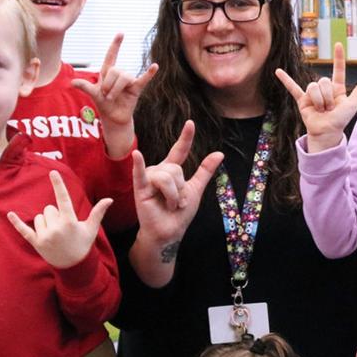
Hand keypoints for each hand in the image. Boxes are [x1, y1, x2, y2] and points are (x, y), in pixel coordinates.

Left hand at [8, 171, 111, 268]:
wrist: (73, 267)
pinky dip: (16, 223)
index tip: (53, 172)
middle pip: (49, 209)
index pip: (63, 199)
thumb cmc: (83, 244)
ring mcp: (45, 236)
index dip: (58, 185)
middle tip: (63, 229)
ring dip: (45, 222)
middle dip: (55, 215)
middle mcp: (56, 228)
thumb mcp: (91, 229)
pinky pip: (24, 230)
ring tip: (54, 234)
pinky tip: (9, 214)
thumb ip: (98, 212)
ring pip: (39, 217)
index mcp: (70, 222)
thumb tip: (109, 199)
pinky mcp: (36, 242)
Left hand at [71, 33, 157, 133]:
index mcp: (108, 72)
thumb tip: (72, 83)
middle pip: (115, 70)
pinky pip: (143, 79)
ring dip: (115, 89)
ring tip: (111, 98)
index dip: (116, 45)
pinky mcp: (136, 89)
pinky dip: (149, 73)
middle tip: (105, 95)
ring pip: (124, 78)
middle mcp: (119, 74)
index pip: (111, 56)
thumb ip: (85, 87)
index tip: (121, 33)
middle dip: (108, 84)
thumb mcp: (93, 94)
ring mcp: (129, 81)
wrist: (113, 118)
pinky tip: (155, 66)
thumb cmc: (103, 104)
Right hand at [132, 120, 222, 245]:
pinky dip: (139, 165)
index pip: (179, 151)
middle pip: (176, 169)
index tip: (190, 123)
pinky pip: (140, 174)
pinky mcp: (140, 189)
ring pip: (167, 177)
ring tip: (170, 206)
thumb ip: (205, 171)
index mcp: (171, 171)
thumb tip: (219, 153)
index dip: (185, 138)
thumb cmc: (179, 214)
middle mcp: (159, 171)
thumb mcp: (196, 190)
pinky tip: (137, 155)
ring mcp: (148, 178)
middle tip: (178, 203)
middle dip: (181, 189)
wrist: (169, 233)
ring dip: (174, 196)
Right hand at [275, 45, 356, 152]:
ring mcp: (312, 94)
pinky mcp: (302, 100)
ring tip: (321, 110)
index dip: (338, 58)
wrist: (327, 133)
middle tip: (329, 108)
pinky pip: (293, 88)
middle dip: (327, 96)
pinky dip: (285, 80)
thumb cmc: (340, 120)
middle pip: (323, 81)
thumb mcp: (352, 105)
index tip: (338, 44)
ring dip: (318, 100)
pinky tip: (278, 71)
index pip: (338, 70)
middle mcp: (324, 90)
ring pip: (313, 87)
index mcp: (337, 89)